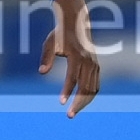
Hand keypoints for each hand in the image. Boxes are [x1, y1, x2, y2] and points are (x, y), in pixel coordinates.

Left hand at [38, 0, 99, 117]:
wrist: (76, 23)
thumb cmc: (59, 34)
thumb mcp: (49, 43)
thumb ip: (46, 57)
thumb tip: (41, 72)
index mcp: (76, 56)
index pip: (72, 78)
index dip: (67, 91)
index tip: (61, 103)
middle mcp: (88, 62)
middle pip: (85, 88)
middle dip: (78, 103)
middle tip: (69, 115)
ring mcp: (94, 65)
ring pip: (92, 89)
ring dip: (84, 102)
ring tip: (73, 112)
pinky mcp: (97, 67)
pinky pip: (96, 85)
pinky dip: (90, 96)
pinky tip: (81, 103)